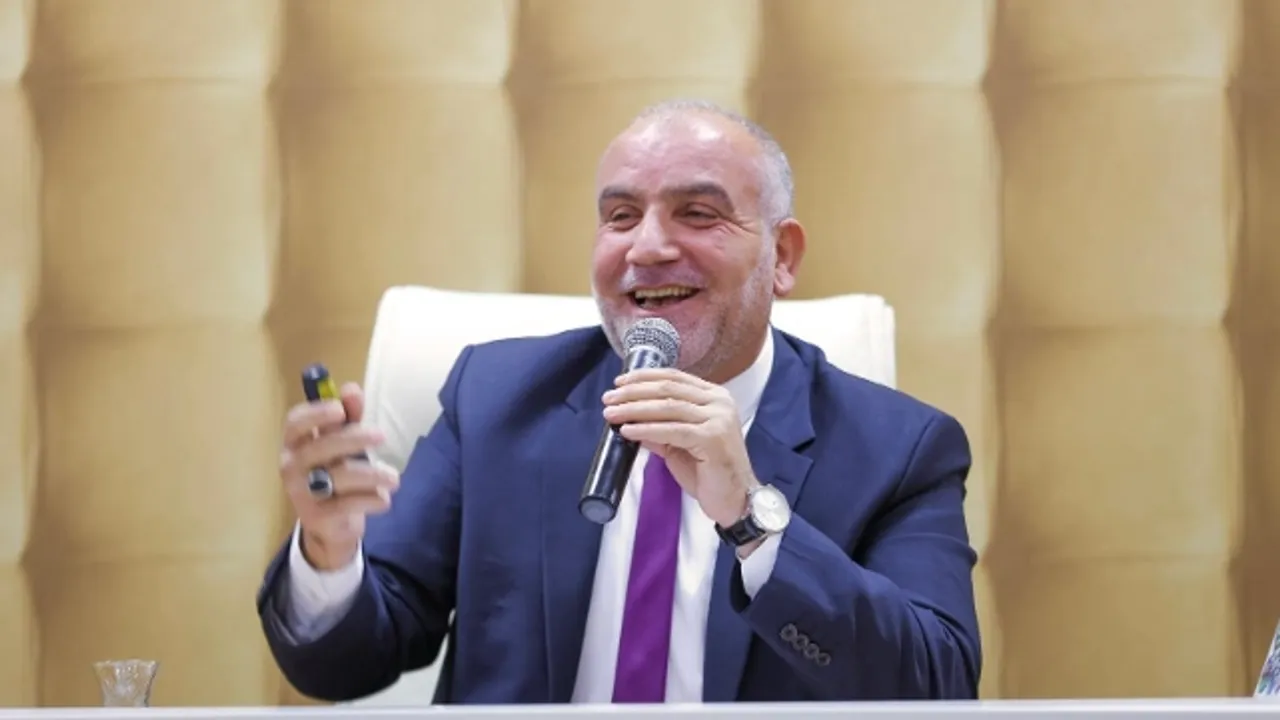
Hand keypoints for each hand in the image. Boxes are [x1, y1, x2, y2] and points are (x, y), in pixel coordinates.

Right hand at [278, 382, 399, 569]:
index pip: (295, 423)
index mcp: (294, 443)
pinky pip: (347, 504)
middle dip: (355, 438)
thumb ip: (349, 417)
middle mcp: (291, 466)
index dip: (316, 413)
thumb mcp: (342, 444)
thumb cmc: (336, 474)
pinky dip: (371, 499)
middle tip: (382, 436)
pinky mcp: (317, 516)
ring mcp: (300, 493)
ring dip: (373, 474)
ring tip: (394, 478)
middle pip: (322, 447)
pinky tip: (385, 499)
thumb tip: (351, 388)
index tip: (341, 409)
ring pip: (340, 476)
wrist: (329, 526)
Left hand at [602, 368, 756, 527]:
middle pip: (668, 389)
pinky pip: (672, 430)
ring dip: (635, 409)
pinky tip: (628, 431)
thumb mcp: (678, 445)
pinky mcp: (713, 438)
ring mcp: (718, 418)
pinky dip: (647, 429)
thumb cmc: (709, 473)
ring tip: (611, 413)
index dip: (644, 377)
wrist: (735, 501)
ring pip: (668, 407)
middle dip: (633, 392)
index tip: (619, 383)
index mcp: (714, 397)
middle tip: (608, 398)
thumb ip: (659, 429)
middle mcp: (719, 402)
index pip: (674, 377)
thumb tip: (629, 420)